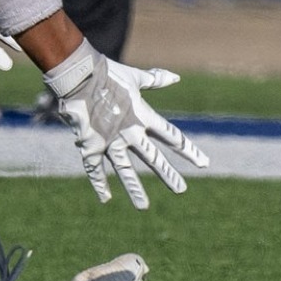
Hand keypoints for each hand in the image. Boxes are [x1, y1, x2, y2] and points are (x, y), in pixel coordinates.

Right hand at [45, 42, 208, 208]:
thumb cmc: (107, 73)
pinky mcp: (90, 145)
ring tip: (143, 206)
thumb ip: (156, 81)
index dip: (189, 151)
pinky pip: (95, 169)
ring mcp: (109, 141)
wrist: (77, 75)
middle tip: (181, 190)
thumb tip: (176, 77)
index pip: (172, 137)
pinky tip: (105, 198)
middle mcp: (129, 132)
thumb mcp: (134, 78)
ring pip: (124, 170)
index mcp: (143, 116)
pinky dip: (99, 184)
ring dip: (134, 188)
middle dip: (168, 175)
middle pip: (153, 158)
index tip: (203, 164)